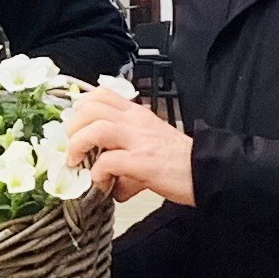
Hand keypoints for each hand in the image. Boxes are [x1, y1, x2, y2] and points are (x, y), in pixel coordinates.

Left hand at [58, 89, 193, 207]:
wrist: (207, 172)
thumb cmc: (179, 161)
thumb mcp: (148, 145)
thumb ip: (123, 155)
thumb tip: (107, 179)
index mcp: (137, 114)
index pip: (101, 94)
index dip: (80, 106)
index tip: (74, 125)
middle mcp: (136, 122)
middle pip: (91, 107)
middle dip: (72, 126)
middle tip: (71, 146)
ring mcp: (139, 141)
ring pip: (96, 128)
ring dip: (78, 145)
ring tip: (77, 161)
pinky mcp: (142, 162)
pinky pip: (109, 161)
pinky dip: (98, 173)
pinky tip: (102, 182)